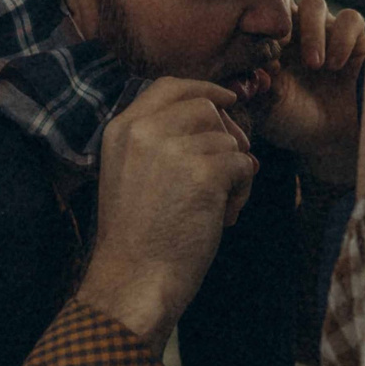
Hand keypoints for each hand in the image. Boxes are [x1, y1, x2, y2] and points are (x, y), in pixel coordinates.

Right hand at [74, 77, 256, 345]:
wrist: (132, 279)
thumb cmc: (135, 239)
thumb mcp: (127, 174)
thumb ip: (158, 141)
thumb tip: (218, 122)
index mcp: (121, 129)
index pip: (168, 85)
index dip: (203, 88)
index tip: (227, 99)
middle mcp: (144, 130)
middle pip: (206, 107)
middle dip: (228, 134)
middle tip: (232, 167)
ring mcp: (174, 148)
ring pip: (228, 139)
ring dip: (234, 171)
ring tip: (218, 207)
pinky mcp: (204, 171)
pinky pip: (243, 164)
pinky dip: (243, 190)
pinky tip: (225, 216)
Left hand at [252, 0, 364, 181]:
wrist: (329, 139)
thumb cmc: (292, 121)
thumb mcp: (268, 111)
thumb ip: (259, 90)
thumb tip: (258, 70)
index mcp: (266, 39)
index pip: (256, 10)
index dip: (256, 21)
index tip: (262, 51)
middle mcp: (293, 28)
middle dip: (282, 18)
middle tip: (283, 47)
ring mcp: (323, 30)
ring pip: (314, 4)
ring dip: (312, 32)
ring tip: (314, 65)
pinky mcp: (354, 37)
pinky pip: (350, 19)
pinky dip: (343, 38)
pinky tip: (336, 65)